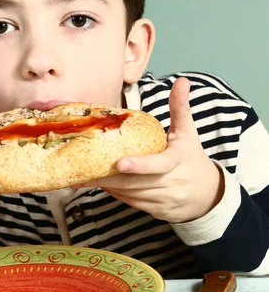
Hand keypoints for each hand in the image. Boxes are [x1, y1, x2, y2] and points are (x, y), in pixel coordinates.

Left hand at [79, 78, 223, 223]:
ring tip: (83, 175)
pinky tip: (100, 182)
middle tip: (83, 167)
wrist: (208, 195)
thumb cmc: (192, 159)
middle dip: (108, 176)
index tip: (119, 162)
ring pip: (130, 194)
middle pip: (136, 182)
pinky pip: (130, 202)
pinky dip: (114, 193)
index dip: (140, 165)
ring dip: (107, 185)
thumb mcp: (188, 132)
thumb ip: (180, 108)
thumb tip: (181, 81)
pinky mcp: (156, 210)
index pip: (159, 164)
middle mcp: (172, 183)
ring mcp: (164, 199)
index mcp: (179, 160)